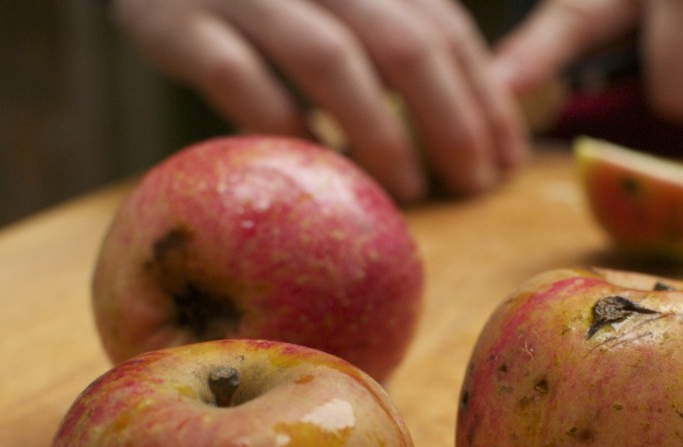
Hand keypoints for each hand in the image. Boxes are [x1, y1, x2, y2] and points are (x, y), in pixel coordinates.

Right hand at [109, 0, 528, 201]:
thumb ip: (402, 29)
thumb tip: (483, 117)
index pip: (444, 26)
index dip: (484, 96)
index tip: (507, 160)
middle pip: (404, 42)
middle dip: (450, 121)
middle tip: (473, 185)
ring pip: (328, 59)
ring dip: (378, 132)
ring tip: (410, 189)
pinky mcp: (175, 21)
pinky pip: (237, 78)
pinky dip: (282, 126)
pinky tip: (313, 166)